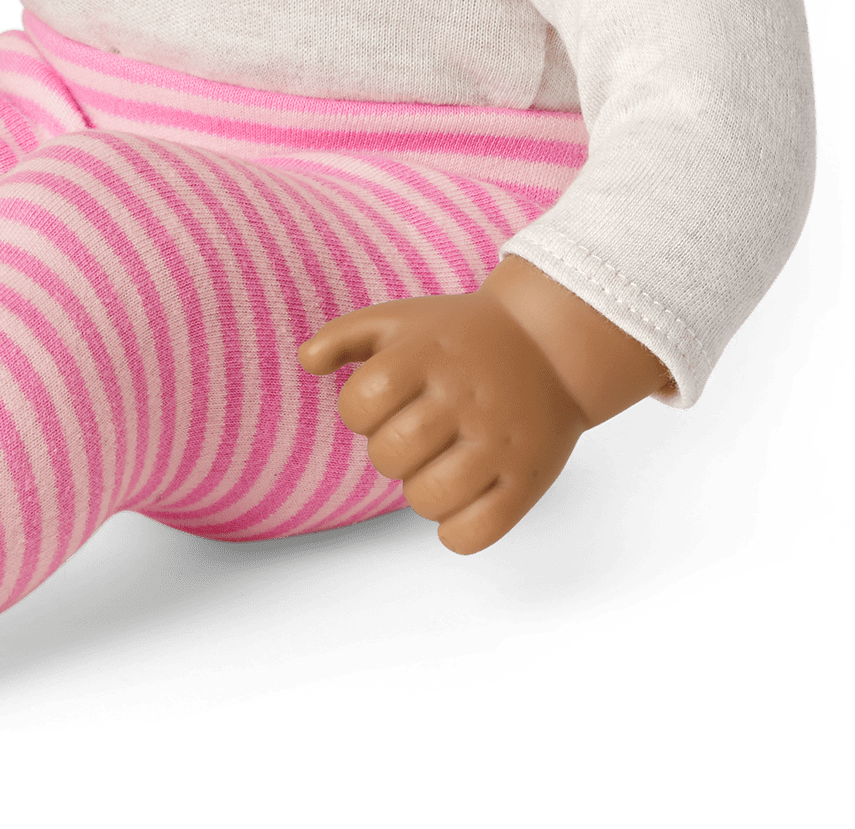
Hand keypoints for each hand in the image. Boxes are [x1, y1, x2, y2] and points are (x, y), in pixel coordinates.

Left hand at [297, 257, 670, 553]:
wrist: (549, 343)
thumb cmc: (458, 336)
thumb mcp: (403, 319)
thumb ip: (345, 334)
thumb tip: (306, 361)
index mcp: (426, 354)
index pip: (360, 402)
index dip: (359, 412)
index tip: (382, 404)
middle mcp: (463, 396)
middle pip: (390, 455)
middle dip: (389, 453)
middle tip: (414, 437)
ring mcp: (498, 440)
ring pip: (429, 499)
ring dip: (421, 492)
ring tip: (437, 468)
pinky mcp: (528, 478)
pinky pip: (475, 534)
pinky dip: (457, 532)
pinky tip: (461, 504)